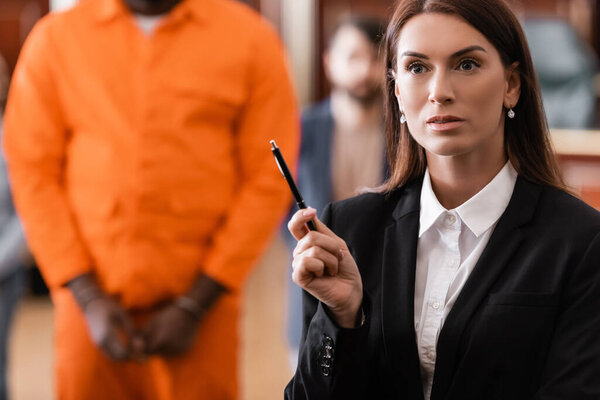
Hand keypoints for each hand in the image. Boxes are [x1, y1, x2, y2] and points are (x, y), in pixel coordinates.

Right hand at [84, 296, 142, 360]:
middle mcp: (101, 342)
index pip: (123, 352)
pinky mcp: (98, 344)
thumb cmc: (110, 307)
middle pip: (119, 358)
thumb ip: (131, 331)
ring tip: (140, 356)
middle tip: (145, 359)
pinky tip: (131, 351)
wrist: (92, 305)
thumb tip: (141, 345)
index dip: (135, 356)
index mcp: (108, 335)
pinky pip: (110, 354)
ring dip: (126, 359)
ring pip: (114, 358)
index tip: (146, 356)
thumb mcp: (123, 317)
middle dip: (132, 359)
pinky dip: (120, 355)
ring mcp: (98, 344)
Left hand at [142, 303, 200, 356]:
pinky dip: (170, 347)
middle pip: (155, 353)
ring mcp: (179, 350)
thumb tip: (132, 347)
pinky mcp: (185, 349)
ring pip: (164, 353)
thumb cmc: (169, 315)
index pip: (146, 351)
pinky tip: (173, 336)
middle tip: (155, 334)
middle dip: (151, 346)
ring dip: (160, 347)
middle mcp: (171, 348)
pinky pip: (173, 352)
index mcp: (162, 340)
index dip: (142, 348)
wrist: (190, 312)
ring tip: (165, 333)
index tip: (140, 342)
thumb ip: (143, 336)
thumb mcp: (153, 324)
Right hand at [288, 208, 362, 327]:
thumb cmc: (344, 268)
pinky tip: (324, 275)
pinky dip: (323, 267)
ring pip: (313, 249)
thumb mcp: (337, 244)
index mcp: (307, 243)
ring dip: (330, 259)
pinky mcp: (298, 276)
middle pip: (311, 236)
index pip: (296, 225)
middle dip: (331, 246)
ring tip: (332, 269)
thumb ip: (322, 230)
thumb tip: (309, 210)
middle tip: (338, 258)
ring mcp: (298, 264)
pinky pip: (309, 261)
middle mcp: (300, 252)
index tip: (311, 211)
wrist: (351, 290)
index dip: (300, 216)